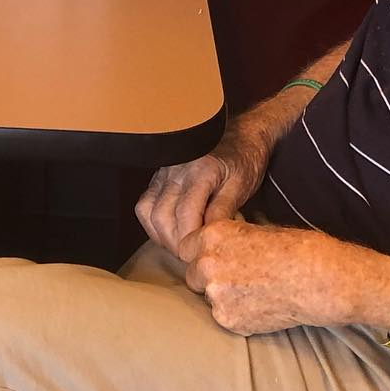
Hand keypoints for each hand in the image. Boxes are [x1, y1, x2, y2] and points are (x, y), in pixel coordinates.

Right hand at [136, 118, 271, 257]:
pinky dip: (153, 222)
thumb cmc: (244, 159)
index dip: (190, 240)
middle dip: (175, 243)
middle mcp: (177, 168)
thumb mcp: (242, 185)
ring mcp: (165, 170)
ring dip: (162, 235)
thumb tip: (208, 238)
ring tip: (181, 245)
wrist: (240, 135)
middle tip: (192, 255)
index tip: (199, 254)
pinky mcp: (159, 174)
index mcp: (201, 170)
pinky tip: (169, 230)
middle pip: (162, 216)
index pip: (185, 214)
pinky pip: (145, 202)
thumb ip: (223, 210)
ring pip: (148, 211)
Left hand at [182, 220, 389, 336]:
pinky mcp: (228, 319)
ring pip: (207, 297)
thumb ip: (227, 239)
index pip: (186, 247)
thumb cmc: (295, 249)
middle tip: (236, 278)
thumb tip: (215, 246)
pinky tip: (259, 306)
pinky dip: (236, 314)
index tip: (214, 259)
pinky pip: (222, 317)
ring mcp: (216, 294)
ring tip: (252, 292)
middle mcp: (207, 263)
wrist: (319, 280)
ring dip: (222, 296)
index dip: (201, 254)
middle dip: (208, 277)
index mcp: (212, 235)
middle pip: (192, 274)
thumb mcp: (253, 229)